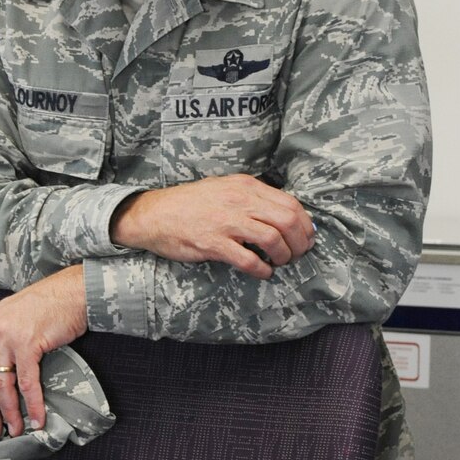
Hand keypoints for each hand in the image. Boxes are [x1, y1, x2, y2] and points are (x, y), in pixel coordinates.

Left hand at [0, 266, 88, 439]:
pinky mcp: (28, 342)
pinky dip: (32, 403)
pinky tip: (38, 418)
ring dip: (8, 411)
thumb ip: (1, 340)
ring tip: (15, 429)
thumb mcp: (13, 318)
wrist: (72, 291)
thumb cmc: (48, 306)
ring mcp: (8, 336)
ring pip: (2, 384)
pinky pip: (27, 381)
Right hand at [110, 175, 314, 278]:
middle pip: (288, 222)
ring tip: (279, 263)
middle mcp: (239, 201)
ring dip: (283, 257)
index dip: (305, 225)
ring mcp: (226, 222)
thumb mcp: (224, 188)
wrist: (153, 214)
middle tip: (296, 254)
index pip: (291, 204)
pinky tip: (263, 272)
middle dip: (299, 243)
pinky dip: (263, 270)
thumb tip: (282, 214)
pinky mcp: (213, 244)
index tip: (305, 238)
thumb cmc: (190, 204)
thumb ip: (251, 197)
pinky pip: (249, 260)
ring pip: (273, 240)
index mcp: (245, 186)